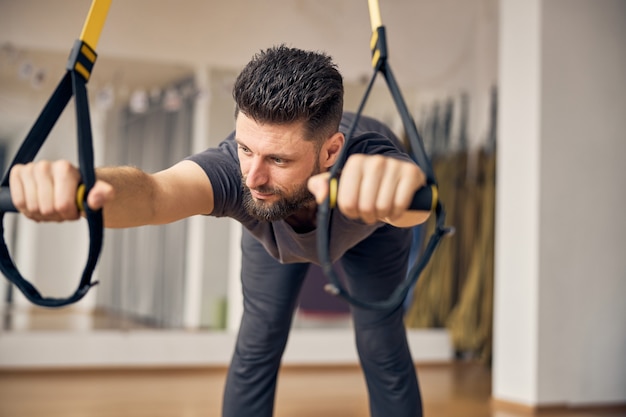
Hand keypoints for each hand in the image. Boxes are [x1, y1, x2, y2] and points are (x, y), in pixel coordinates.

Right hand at [9, 160, 113, 221]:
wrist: (74, 181)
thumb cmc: (85, 189)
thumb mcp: (99, 193)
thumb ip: (102, 195)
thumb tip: (95, 199)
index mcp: (65, 169)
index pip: (62, 205)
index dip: (70, 214)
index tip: (76, 209)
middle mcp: (45, 166)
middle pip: (46, 209)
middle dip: (57, 215)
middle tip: (64, 208)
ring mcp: (29, 169)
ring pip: (32, 208)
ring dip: (44, 215)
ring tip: (54, 206)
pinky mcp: (17, 174)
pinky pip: (19, 203)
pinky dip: (30, 210)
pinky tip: (40, 204)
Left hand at [308, 154, 426, 224]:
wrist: (399, 185)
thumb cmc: (367, 188)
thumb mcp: (343, 187)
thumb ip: (323, 188)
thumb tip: (321, 194)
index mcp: (355, 162)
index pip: (346, 202)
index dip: (350, 212)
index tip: (354, 210)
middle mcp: (374, 160)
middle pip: (365, 206)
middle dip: (367, 215)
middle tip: (370, 212)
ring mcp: (394, 165)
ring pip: (383, 206)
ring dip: (382, 215)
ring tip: (382, 210)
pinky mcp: (411, 173)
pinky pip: (400, 204)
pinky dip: (396, 213)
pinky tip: (395, 209)